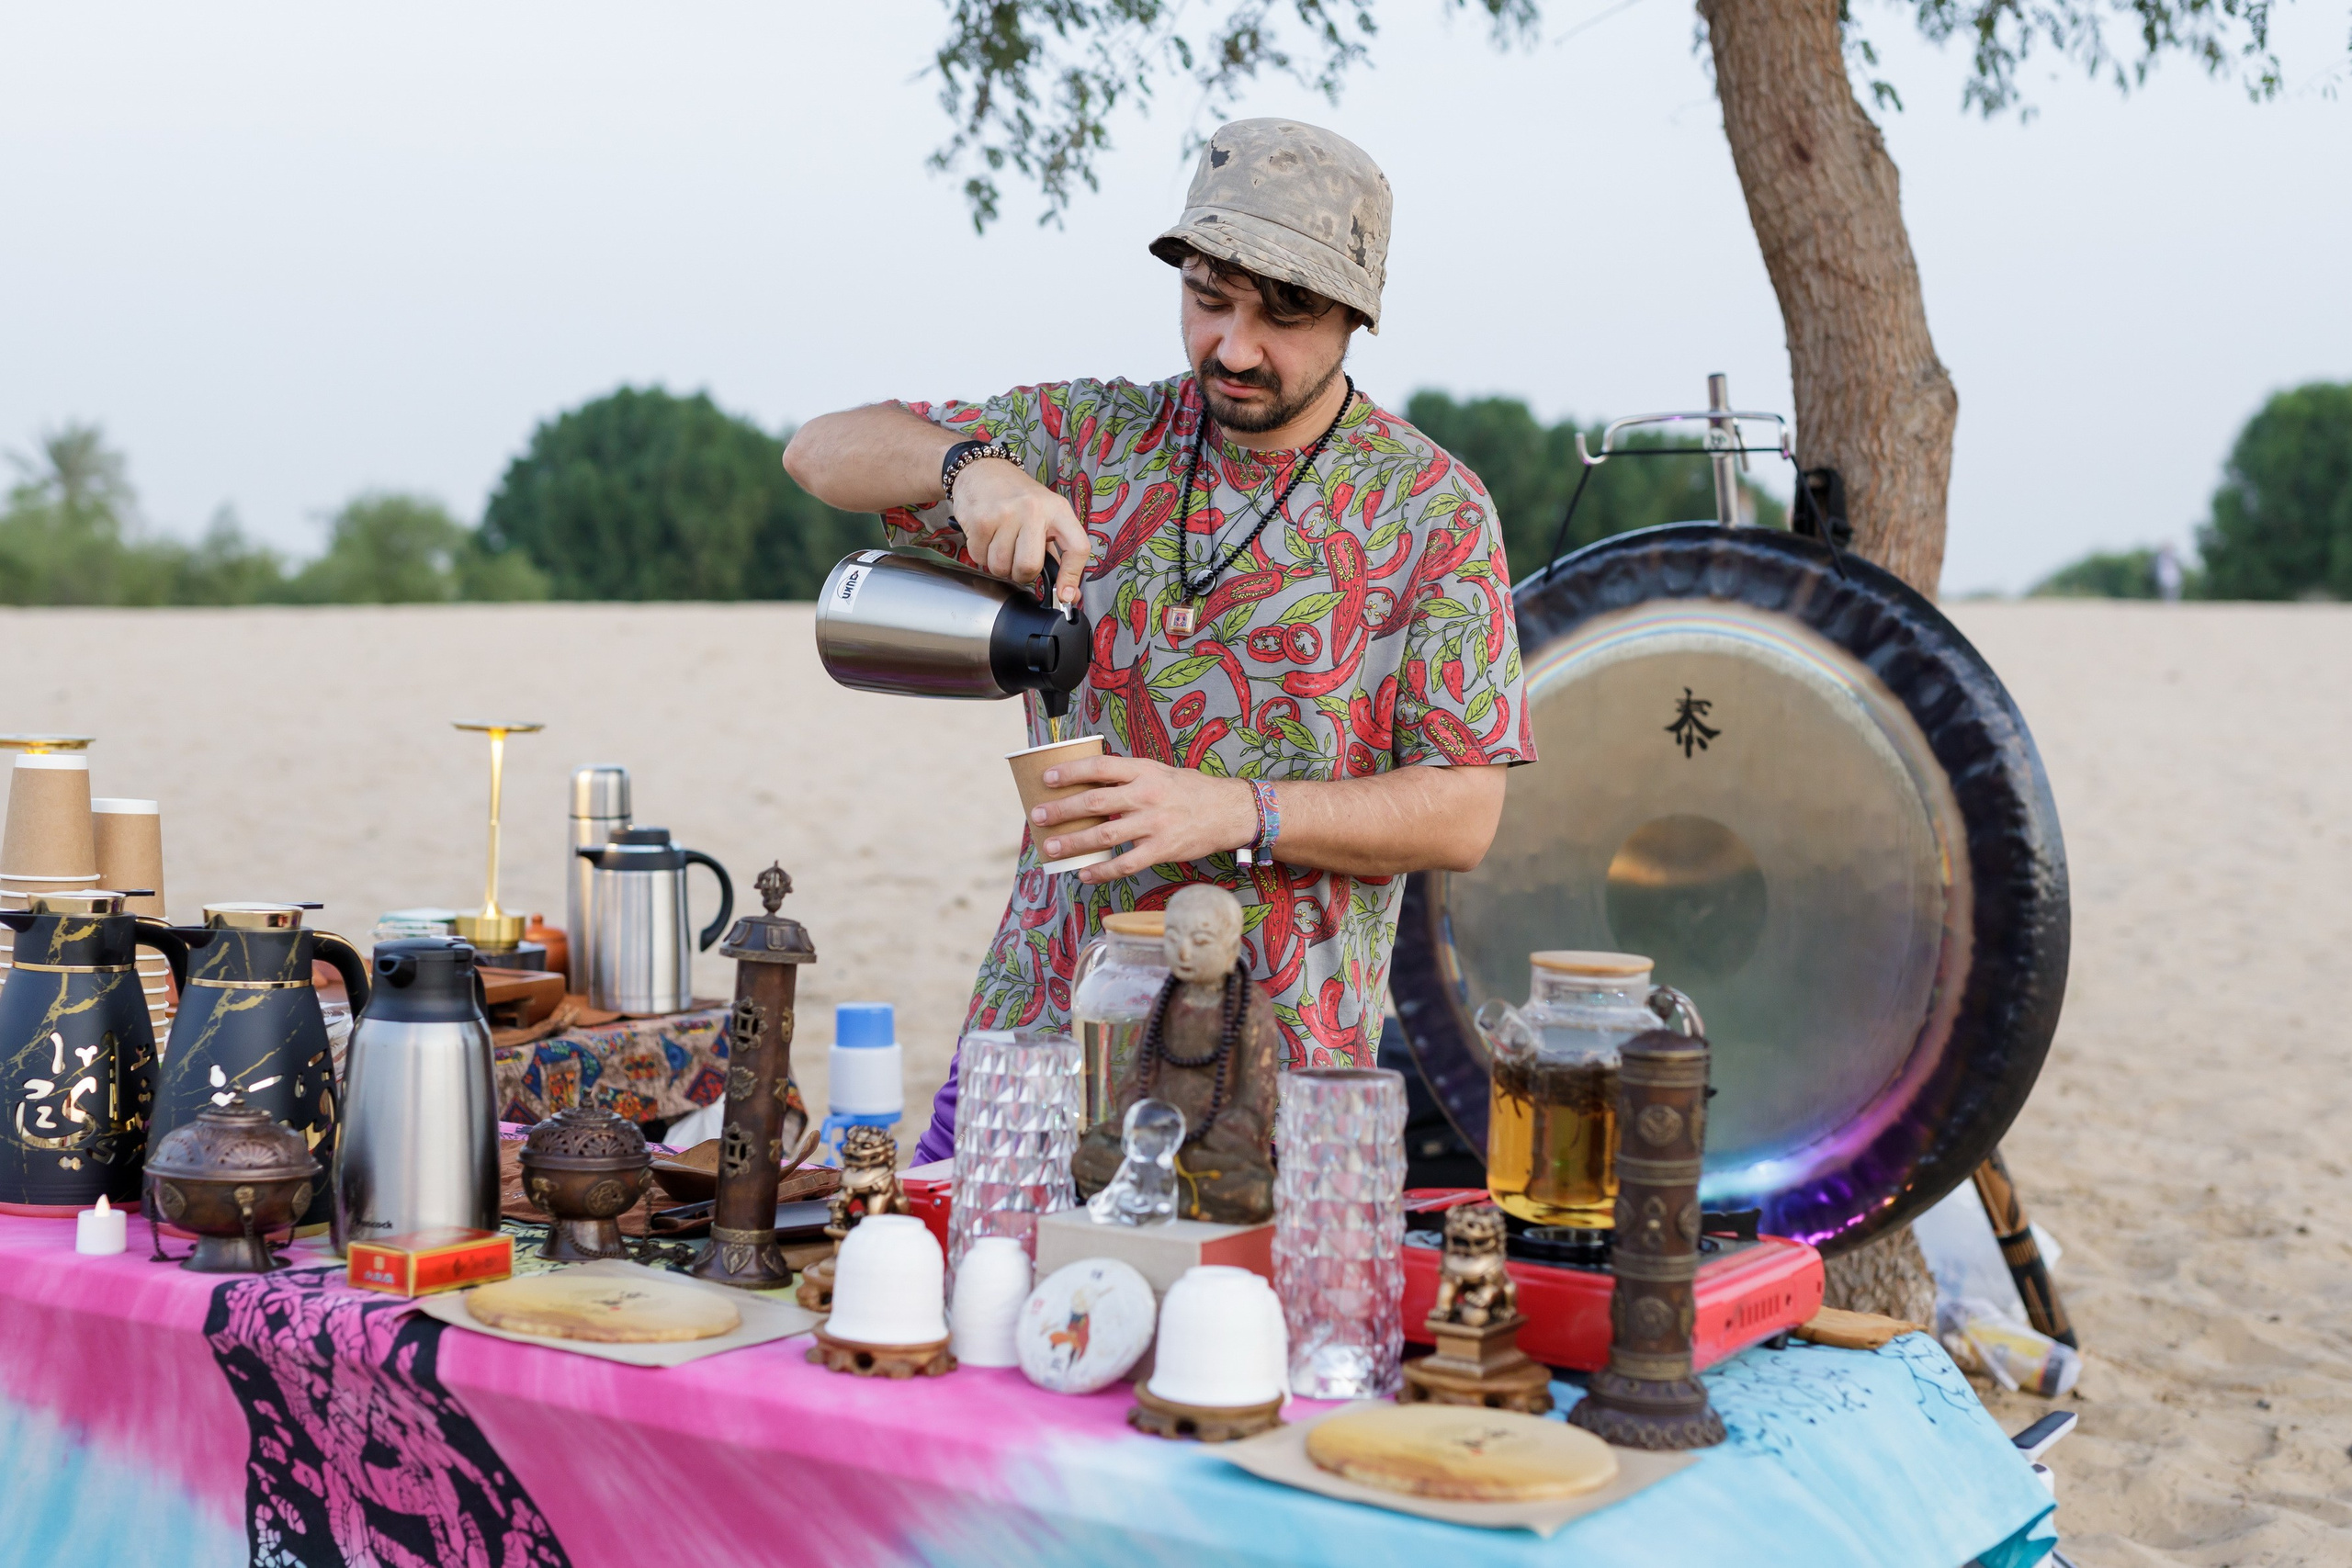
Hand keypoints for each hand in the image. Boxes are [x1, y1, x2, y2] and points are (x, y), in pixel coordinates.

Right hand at [950, 458, 1089, 609]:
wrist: (983, 470)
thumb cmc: (1018, 497)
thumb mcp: (1046, 514)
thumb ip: (1058, 552)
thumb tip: (1069, 594)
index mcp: (1058, 509)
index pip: (1077, 548)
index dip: (1072, 576)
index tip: (1066, 595)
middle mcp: (1033, 509)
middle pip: (1029, 566)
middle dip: (1021, 574)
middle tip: (1018, 561)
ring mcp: (1005, 514)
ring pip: (1001, 567)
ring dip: (999, 566)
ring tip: (1001, 545)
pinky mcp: (980, 519)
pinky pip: (980, 558)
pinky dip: (981, 555)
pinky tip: (986, 537)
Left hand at [1031, 755, 1257, 883]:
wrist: (1230, 811)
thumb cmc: (1193, 791)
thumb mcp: (1161, 772)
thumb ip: (1131, 777)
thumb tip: (1094, 784)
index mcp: (1145, 770)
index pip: (1100, 767)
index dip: (1071, 772)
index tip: (1048, 778)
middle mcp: (1146, 795)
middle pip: (1094, 801)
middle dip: (1062, 810)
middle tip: (1038, 816)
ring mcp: (1154, 823)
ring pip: (1104, 833)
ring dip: (1073, 842)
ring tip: (1051, 848)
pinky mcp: (1162, 849)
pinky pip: (1125, 863)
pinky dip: (1102, 871)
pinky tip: (1084, 873)